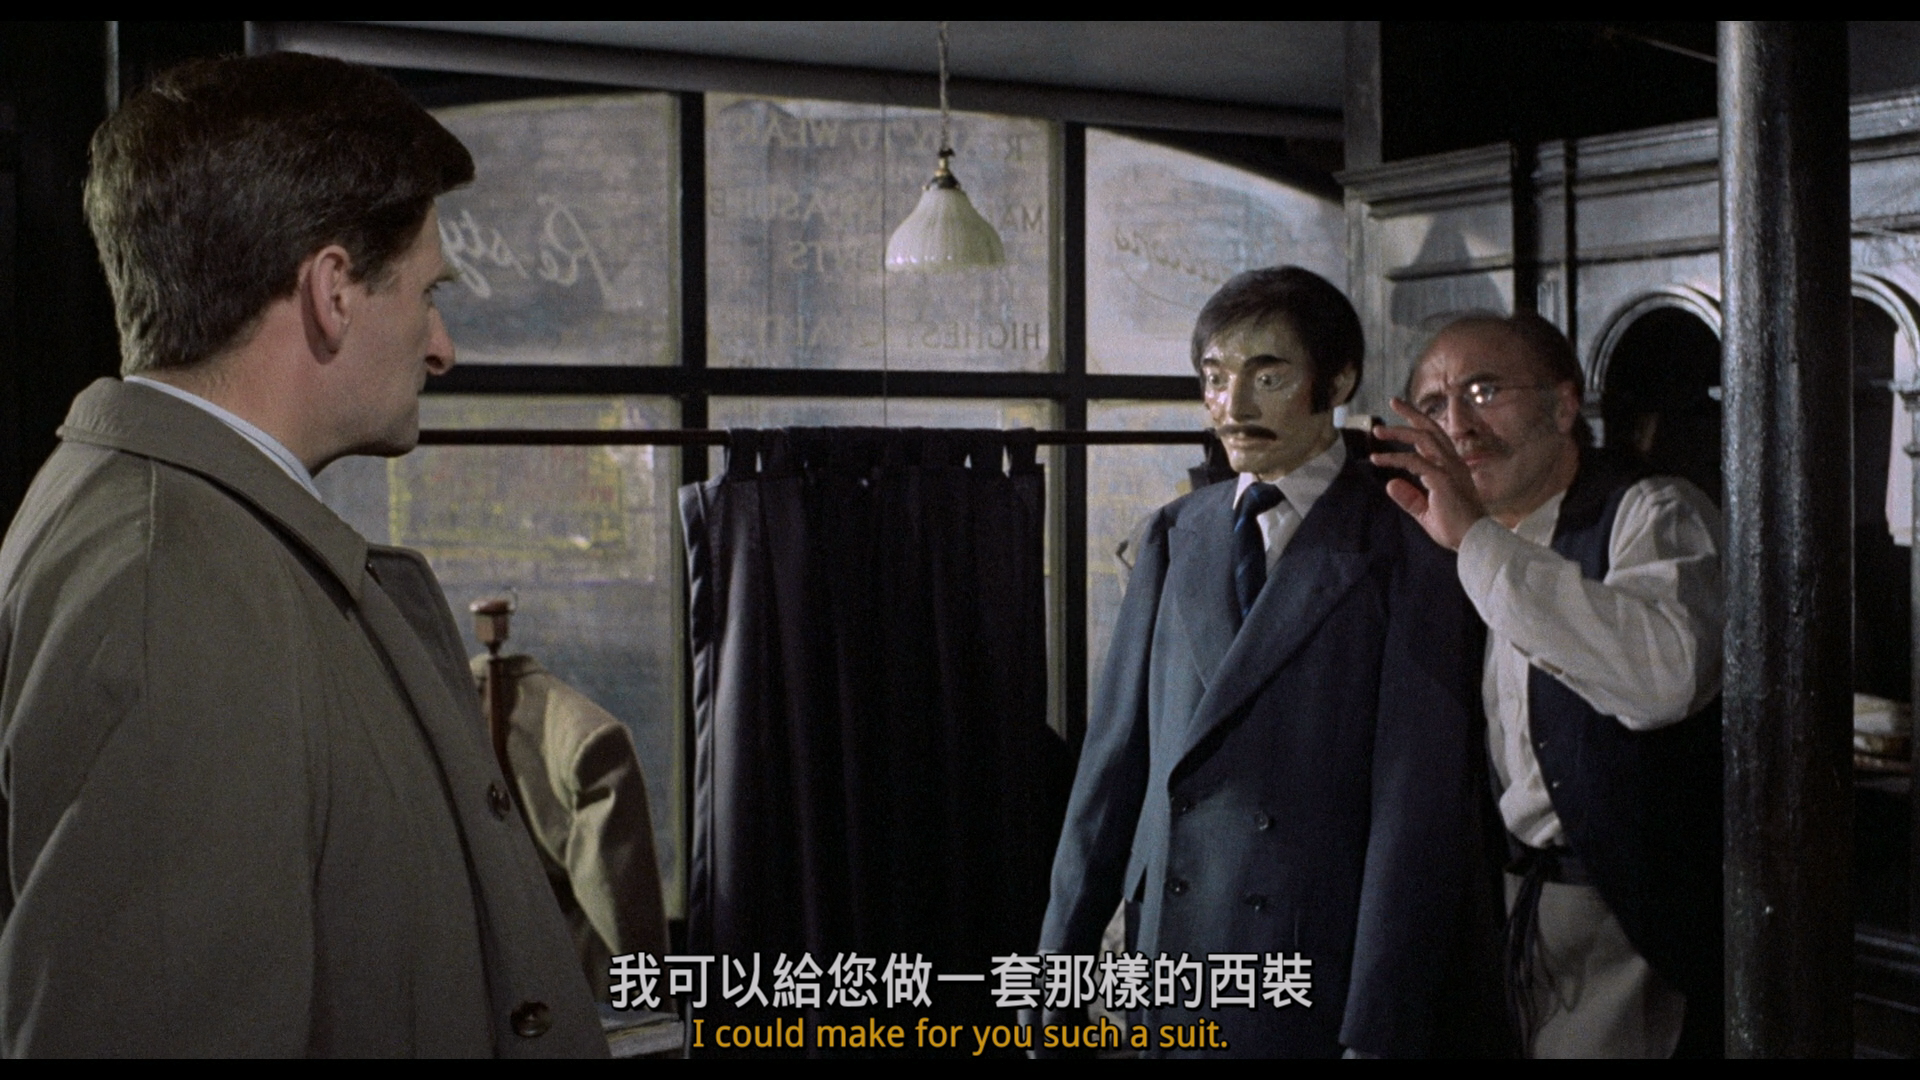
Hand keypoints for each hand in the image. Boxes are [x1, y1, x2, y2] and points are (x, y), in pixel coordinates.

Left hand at [1369, 397, 1488, 550]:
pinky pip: (1414, 462)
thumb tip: (1390, 484)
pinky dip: (1394, 458)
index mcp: (1452, 468)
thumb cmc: (1455, 530)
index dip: (1417, 427)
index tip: (1399, 420)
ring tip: (1377, 431)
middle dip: (1412, 413)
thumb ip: (1410, 498)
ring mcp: (1449, 469)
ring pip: (1423, 439)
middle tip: (1393, 401)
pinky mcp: (1442, 479)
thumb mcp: (1426, 513)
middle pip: (1432, 429)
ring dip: (1399, 432)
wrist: (1473, 541)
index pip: (1434, 439)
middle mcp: (1452, 463)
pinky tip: (1377, 460)